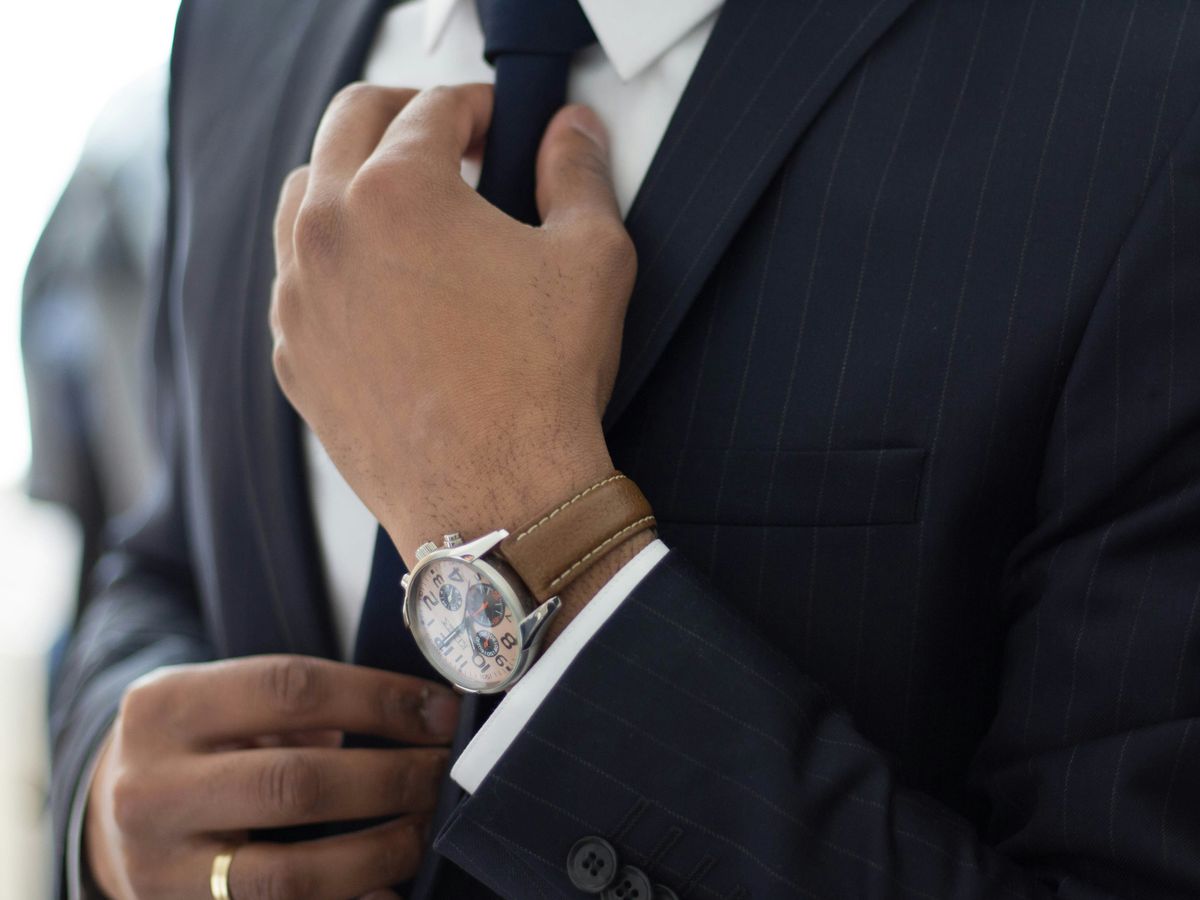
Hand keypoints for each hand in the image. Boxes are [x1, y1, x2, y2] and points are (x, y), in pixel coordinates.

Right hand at [85, 655, 459, 899]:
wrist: (111, 813)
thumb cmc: (196, 742)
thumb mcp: (222, 698)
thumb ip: (300, 703)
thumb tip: (420, 714)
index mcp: (166, 708)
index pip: (293, 690)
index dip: (381, 700)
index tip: (441, 713)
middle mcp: (152, 789)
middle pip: (296, 784)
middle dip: (391, 779)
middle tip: (445, 773)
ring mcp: (161, 867)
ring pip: (291, 873)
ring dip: (380, 852)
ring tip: (424, 828)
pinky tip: (389, 888)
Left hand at [269, 82, 635, 566]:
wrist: (496, 499)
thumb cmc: (543, 383)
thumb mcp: (591, 259)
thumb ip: (579, 174)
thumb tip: (573, 132)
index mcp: (397, 190)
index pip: (431, 107)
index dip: (477, 106)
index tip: (498, 125)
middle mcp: (329, 232)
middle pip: (349, 124)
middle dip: (404, 116)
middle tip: (449, 141)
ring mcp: (298, 298)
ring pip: (305, 197)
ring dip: (354, 180)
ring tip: (406, 208)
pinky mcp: (293, 356)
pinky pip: (297, 280)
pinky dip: (333, 260)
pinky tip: (382, 287)